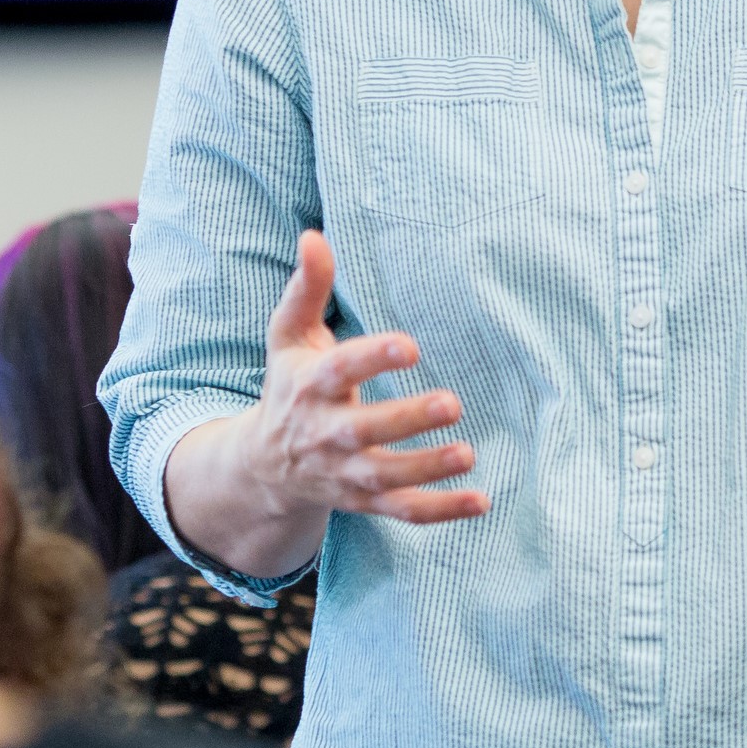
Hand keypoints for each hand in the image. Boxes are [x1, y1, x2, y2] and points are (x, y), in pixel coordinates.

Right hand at [244, 231, 488, 525]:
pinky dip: (442, 511)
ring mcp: (345, 472)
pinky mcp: (364, 500)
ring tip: (468, 453)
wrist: (264, 465)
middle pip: (364, 430)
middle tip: (453, 402)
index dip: (373, 358)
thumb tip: (315, 236)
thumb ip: (307, 288)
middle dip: (407, 420)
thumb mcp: (289, 336)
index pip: (340, 371)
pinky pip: (403, 511)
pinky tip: (482, 501)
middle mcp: (324, 433)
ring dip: (427, 469)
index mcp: (309, 386)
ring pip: (386, 477)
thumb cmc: (290, 385)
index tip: (411, 345)